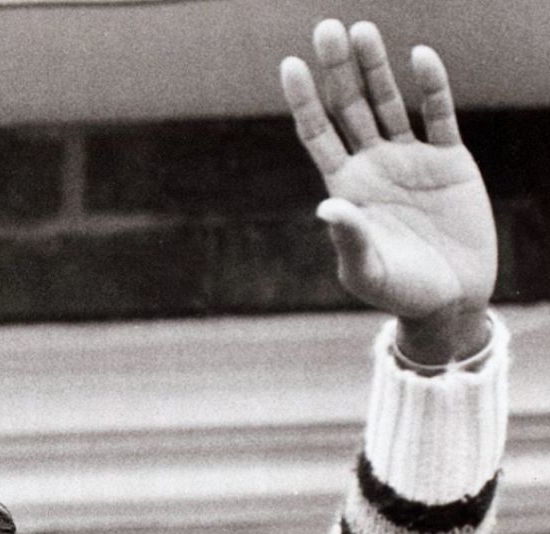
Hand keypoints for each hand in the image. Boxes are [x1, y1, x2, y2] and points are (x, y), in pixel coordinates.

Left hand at [281, 20, 494, 362]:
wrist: (449, 300)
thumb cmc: (397, 291)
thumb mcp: (367, 270)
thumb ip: (349, 238)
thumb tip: (329, 206)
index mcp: (345, 187)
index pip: (318, 133)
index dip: (304, 100)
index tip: (289, 64)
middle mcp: (373, 165)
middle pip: (350, 106)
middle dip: (337, 69)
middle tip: (327, 28)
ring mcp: (411, 159)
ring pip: (389, 102)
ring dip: (376, 67)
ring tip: (362, 30)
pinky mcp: (450, 161)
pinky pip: (438, 115)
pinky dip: (431, 87)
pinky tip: (420, 57)